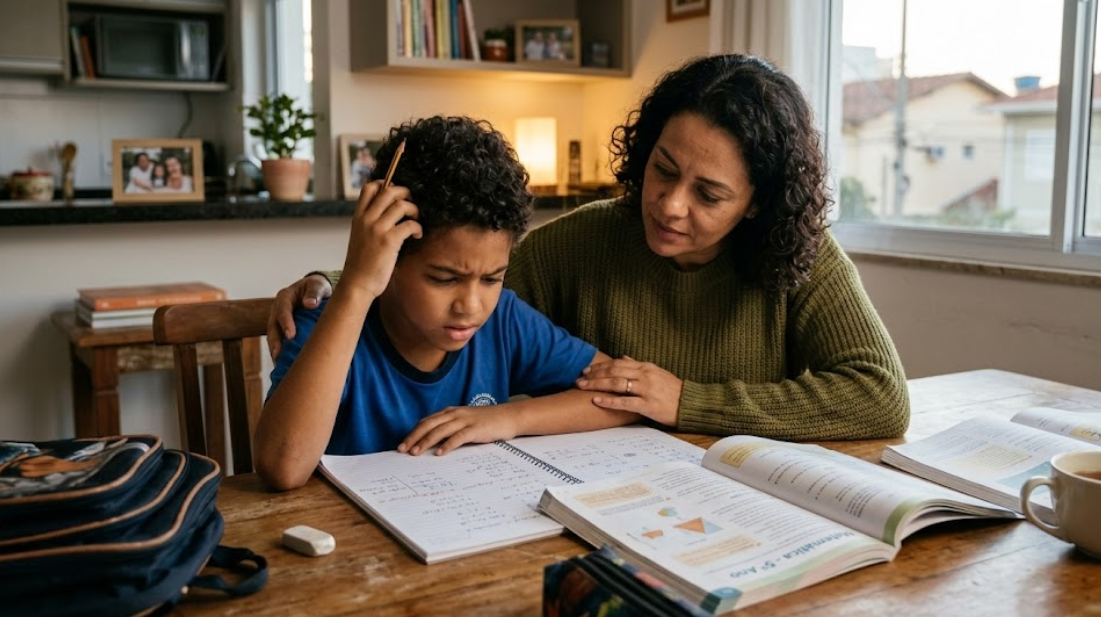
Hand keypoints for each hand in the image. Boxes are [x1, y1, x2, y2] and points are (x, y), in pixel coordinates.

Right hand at [267, 273, 333, 358]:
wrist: (316, 291)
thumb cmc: (318, 287)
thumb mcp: (318, 285)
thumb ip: (315, 292)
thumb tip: (310, 304)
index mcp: (285, 297)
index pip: (282, 309)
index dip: (285, 322)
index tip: (290, 335)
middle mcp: (278, 309)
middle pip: (273, 326)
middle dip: (275, 341)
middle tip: (278, 355)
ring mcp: (278, 321)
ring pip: (273, 336)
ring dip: (275, 350)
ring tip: (278, 364)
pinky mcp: (282, 330)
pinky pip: (279, 342)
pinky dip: (281, 352)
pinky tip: (284, 364)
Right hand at [341, 179, 420, 297]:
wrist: (357, 283)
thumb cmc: (361, 263)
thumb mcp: (360, 236)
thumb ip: (369, 222)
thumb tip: (387, 212)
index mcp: (358, 217)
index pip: (369, 188)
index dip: (386, 183)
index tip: (396, 193)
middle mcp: (366, 219)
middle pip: (388, 191)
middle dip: (405, 193)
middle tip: (412, 204)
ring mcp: (377, 229)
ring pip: (401, 205)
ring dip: (414, 210)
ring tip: (416, 220)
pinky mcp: (389, 241)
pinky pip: (410, 224)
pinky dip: (418, 228)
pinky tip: (417, 235)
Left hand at [398, 406, 520, 455]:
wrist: (509, 416)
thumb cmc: (487, 422)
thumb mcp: (465, 422)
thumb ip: (450, 429)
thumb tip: (433, 444)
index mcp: (450, 412)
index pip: (426, 422)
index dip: (413, 433)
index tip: (402, 445)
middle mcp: (455, 414)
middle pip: (429, 424)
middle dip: (414, 437)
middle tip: (403, 450)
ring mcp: (465, 420)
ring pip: (440, 430)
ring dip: (426, 442)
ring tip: (416, 453)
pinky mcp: (476, 429)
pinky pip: (458, 436)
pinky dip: (448, 444)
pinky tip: (440, 453)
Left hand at [575, 356, 682, 426]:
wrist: (691, 404)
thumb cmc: (673, 390)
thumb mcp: (656, 372)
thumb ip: (638, 365)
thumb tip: (623, 357)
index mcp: (646, 367)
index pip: (618, 363)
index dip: (600, 366)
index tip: (587, 369)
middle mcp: (644, 375)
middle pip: (614, 371)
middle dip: (594, 374)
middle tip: (579, 378)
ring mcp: (646, 390)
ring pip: (616, 384)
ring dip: (597, 384)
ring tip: (583, 386)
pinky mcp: (647, 405)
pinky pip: (624, 402)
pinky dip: (609, 400)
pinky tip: (596, 400)